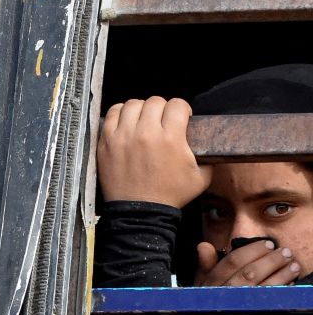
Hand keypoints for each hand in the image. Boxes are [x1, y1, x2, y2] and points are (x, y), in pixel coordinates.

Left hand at [97, 97, 211, 207]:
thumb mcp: (201, 178)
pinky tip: (125, 120)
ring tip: (143, 119)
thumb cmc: (169, 196)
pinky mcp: (106, 143)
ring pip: (132, 104)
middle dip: (162, 108)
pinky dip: (119, 113)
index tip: (180, 117)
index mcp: (171, 138)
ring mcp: (123, 137)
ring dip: (141, 108)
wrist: (140, 212)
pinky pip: (111, 114)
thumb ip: (208, 157)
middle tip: (162, 120)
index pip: (177, 104)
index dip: (182, 109)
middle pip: (155, 101)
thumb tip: (207, 144)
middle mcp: (146, 133)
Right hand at [192, 238, 300, 314]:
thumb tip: (204, 245)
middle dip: (270, 261)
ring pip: (261, 288)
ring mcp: (233, 310)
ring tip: (294, 265)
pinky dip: (280, 292)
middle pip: (249, 274)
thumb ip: (205, 264)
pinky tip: (290, 283)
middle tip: (286, 252)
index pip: (231, 262)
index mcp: (209, 283)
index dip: (251, 251)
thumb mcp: (201, 284)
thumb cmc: (206, 304)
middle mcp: (221, 296)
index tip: (268, 244)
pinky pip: (267, 304)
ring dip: (281, 275)